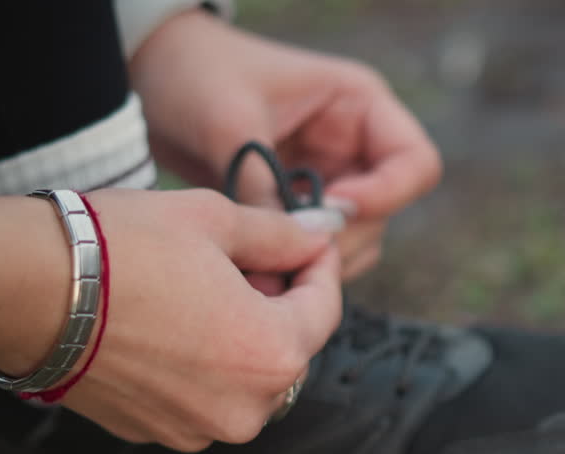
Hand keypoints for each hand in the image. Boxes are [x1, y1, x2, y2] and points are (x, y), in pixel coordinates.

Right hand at [55, 188, 340, 450]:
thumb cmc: (123, 247)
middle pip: (287, 351)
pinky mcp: (156, 434)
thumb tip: (319, 237)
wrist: (27, 291)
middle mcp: (246, 409)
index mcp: (273, 355)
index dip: (320, 268)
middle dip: (278, 305)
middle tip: (250, 260)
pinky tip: (169, 323)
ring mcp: (198, 430)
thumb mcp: (215, 221)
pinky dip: (201, 365)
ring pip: (245, 379)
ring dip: (240, 338)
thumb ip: (280, 237)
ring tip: (203, 289)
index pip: (325, 309)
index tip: (308, 243)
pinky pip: (202, 398)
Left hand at [129, 11, 441, 279]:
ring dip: (320, 259)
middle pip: (385, 213)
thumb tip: (303, 243)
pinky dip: (295, 264)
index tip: (333, 209)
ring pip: (354, 240)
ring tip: (269, 263)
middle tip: (291, 252)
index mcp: (359, 106)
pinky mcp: (296, 207)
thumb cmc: (195, 74)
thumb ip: (269, 185)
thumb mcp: (231, 124)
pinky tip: (257, 266)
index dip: (386, 195)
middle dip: (343, 238)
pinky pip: (315, 249)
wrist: (149, 75)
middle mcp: (354, 146)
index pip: (415, 164)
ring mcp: (328, 178)